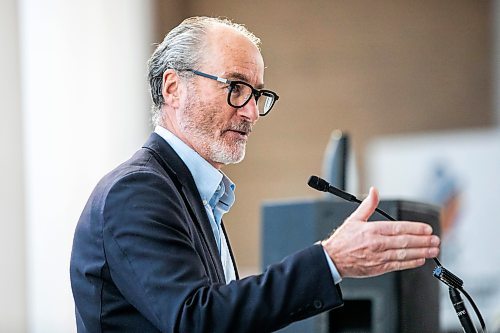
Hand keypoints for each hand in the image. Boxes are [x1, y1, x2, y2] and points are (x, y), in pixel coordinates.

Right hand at [321, 187, 439, 277]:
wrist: (333, 259)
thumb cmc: (343, 240)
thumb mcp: (354, 219)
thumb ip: (368, 205)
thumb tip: (374, 191)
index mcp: (372, 230)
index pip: (398, 228)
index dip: (415, 228)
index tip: (426, 229)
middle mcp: (377, 243)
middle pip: (405, 241)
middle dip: (423, 241)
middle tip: (435, 239)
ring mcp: (379, 256)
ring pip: (404, 254)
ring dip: (421, 252)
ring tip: (433, 250)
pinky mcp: (379, 268)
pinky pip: (398, 265)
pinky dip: (410, 263)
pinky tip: (420, 260)